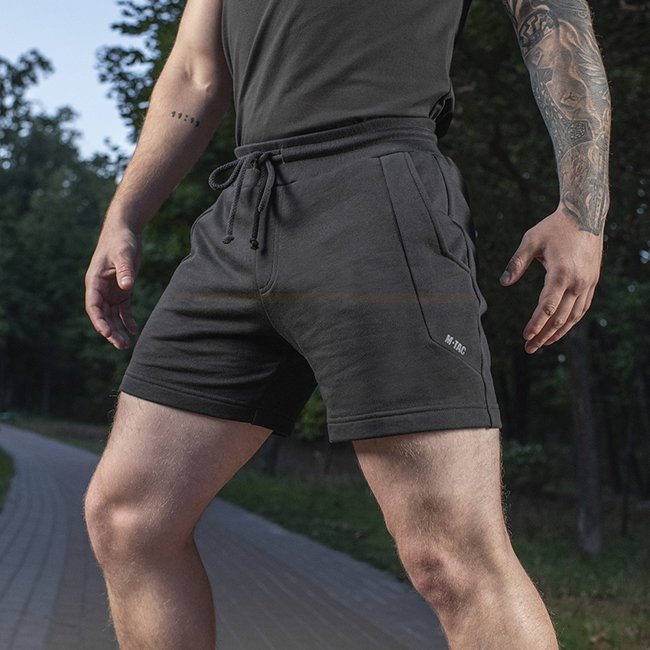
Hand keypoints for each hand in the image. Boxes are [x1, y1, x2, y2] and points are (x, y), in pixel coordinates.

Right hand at [85, 226, 142, 349]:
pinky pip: (122, 309)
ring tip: (126, 344)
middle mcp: (100, 289)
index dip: (99, 321)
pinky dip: (127, 319)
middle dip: (110, 331)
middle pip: (102, 315)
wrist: (125, 231)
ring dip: (118, 329)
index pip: (93, 306)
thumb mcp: (124, 254)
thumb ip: (125, 270)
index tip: (107, 333)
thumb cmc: (121, 241)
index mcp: (94, 281)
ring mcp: (110, 290)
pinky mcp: (121, 290)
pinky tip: (134, 329)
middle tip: (122, 345)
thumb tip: (127, 286)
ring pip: (112, 315)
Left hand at [499, 207, 603, 353]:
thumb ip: (516, 263)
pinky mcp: (592, 281)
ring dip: (558, 333)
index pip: (547, 307)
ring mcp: (588, 283)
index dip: (536, 324)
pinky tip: (560, 328)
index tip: (525, 336)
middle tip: (529, 348)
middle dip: (544, 335)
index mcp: (561, 273)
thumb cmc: (554, 227)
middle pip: (560, 317)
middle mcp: (578, 282)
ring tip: (543, 344)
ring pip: (574, 316)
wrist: (585, 215)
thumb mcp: (530, 240)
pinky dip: (571, 321)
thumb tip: (503, 283)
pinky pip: (582, 307)